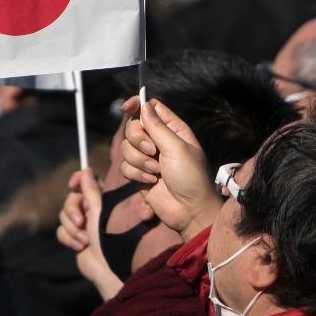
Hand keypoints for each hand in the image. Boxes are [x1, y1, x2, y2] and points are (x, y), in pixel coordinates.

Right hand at [56, 168, 124, 299]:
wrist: (107, 267)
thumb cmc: (108, 237)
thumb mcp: (99, 210)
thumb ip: (90, 189)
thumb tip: (86, 169)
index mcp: (100, 201)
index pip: (84, 182)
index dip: (77, 180)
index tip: (73, 184)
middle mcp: (90, 210)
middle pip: (70, 200)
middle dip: (72, 211)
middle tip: (81, 221)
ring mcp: (82, 225)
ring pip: (63, 216)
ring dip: (72, 229)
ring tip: (85, 240)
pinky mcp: (74, 238)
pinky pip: (61, 232)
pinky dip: (69, 239)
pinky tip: (81, 247)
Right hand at [119, 97, 222, 241]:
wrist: (190, 210)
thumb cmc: (191, 177)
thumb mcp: (176, 148)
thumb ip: (157, 126)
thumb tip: (143, 105)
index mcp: (172, 129)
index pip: (151, 107)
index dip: (137, 104)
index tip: (127, 108)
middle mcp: (159, 140)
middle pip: (133, 126)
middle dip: (138, 139)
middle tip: (152, 151)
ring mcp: (148, 157)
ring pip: (126, 147)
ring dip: (138, 160)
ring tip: (155, 171)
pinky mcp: (139, 174)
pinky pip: (125, 166)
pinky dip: (136, 174)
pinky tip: (151, 182)